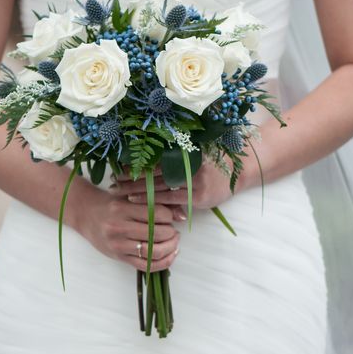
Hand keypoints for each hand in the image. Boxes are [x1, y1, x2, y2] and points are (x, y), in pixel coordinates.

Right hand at [76, 188, 179, 271]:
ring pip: (153, 251)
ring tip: (173, 242)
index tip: (170, 217)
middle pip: (157, 234)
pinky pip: (146, 265)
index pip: (156, 214)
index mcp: (122, 209)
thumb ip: (153, 204)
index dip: (169, 216)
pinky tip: (170, 255)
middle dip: (171, 233)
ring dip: (170, 248)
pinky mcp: (119, 257)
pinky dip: (163, 263)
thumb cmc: (110, 204)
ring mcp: (118, 245)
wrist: (86, 214)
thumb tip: (182, 215)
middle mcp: (119, 228)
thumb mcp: (129, 197)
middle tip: (174, 231)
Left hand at [113, 160, 234, 209]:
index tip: (118, 167)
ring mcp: (193, 180)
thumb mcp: (193, 156)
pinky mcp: (197, 196)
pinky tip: (138, 202)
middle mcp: (187, 164)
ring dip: (137, 189)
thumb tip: (147, 160)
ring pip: (158, 186)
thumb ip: (174, 159)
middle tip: (113, 181)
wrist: (239, 172)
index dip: (136, 163)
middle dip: (131, 177)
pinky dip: (153, 201)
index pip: (154, 158)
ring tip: (119, 192)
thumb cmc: (211, 164)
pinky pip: (171, 199)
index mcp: (183, 152)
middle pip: (152, 171)